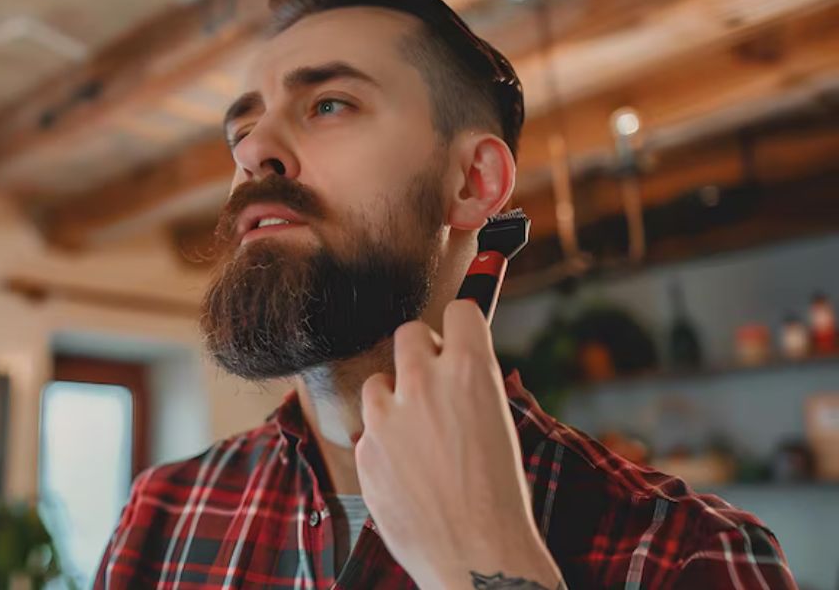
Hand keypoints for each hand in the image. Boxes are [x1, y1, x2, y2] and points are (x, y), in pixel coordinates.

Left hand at [355, 300, 563, 588]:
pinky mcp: (364, 448)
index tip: (459, 338)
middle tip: (435, 382)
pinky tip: (407, 471)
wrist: (475, 556)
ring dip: (395, 399)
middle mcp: (424, 383)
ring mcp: (387, 416)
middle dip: (422, 352)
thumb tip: (456, 363)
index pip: (459, 310)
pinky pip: (369, 428)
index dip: (461, 326)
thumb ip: (472, 387)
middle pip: (409, 333)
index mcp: (471, 371)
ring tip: (420, 436)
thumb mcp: (501, 425)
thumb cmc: (500, 496)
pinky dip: (383, 442)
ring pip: (379, 381)